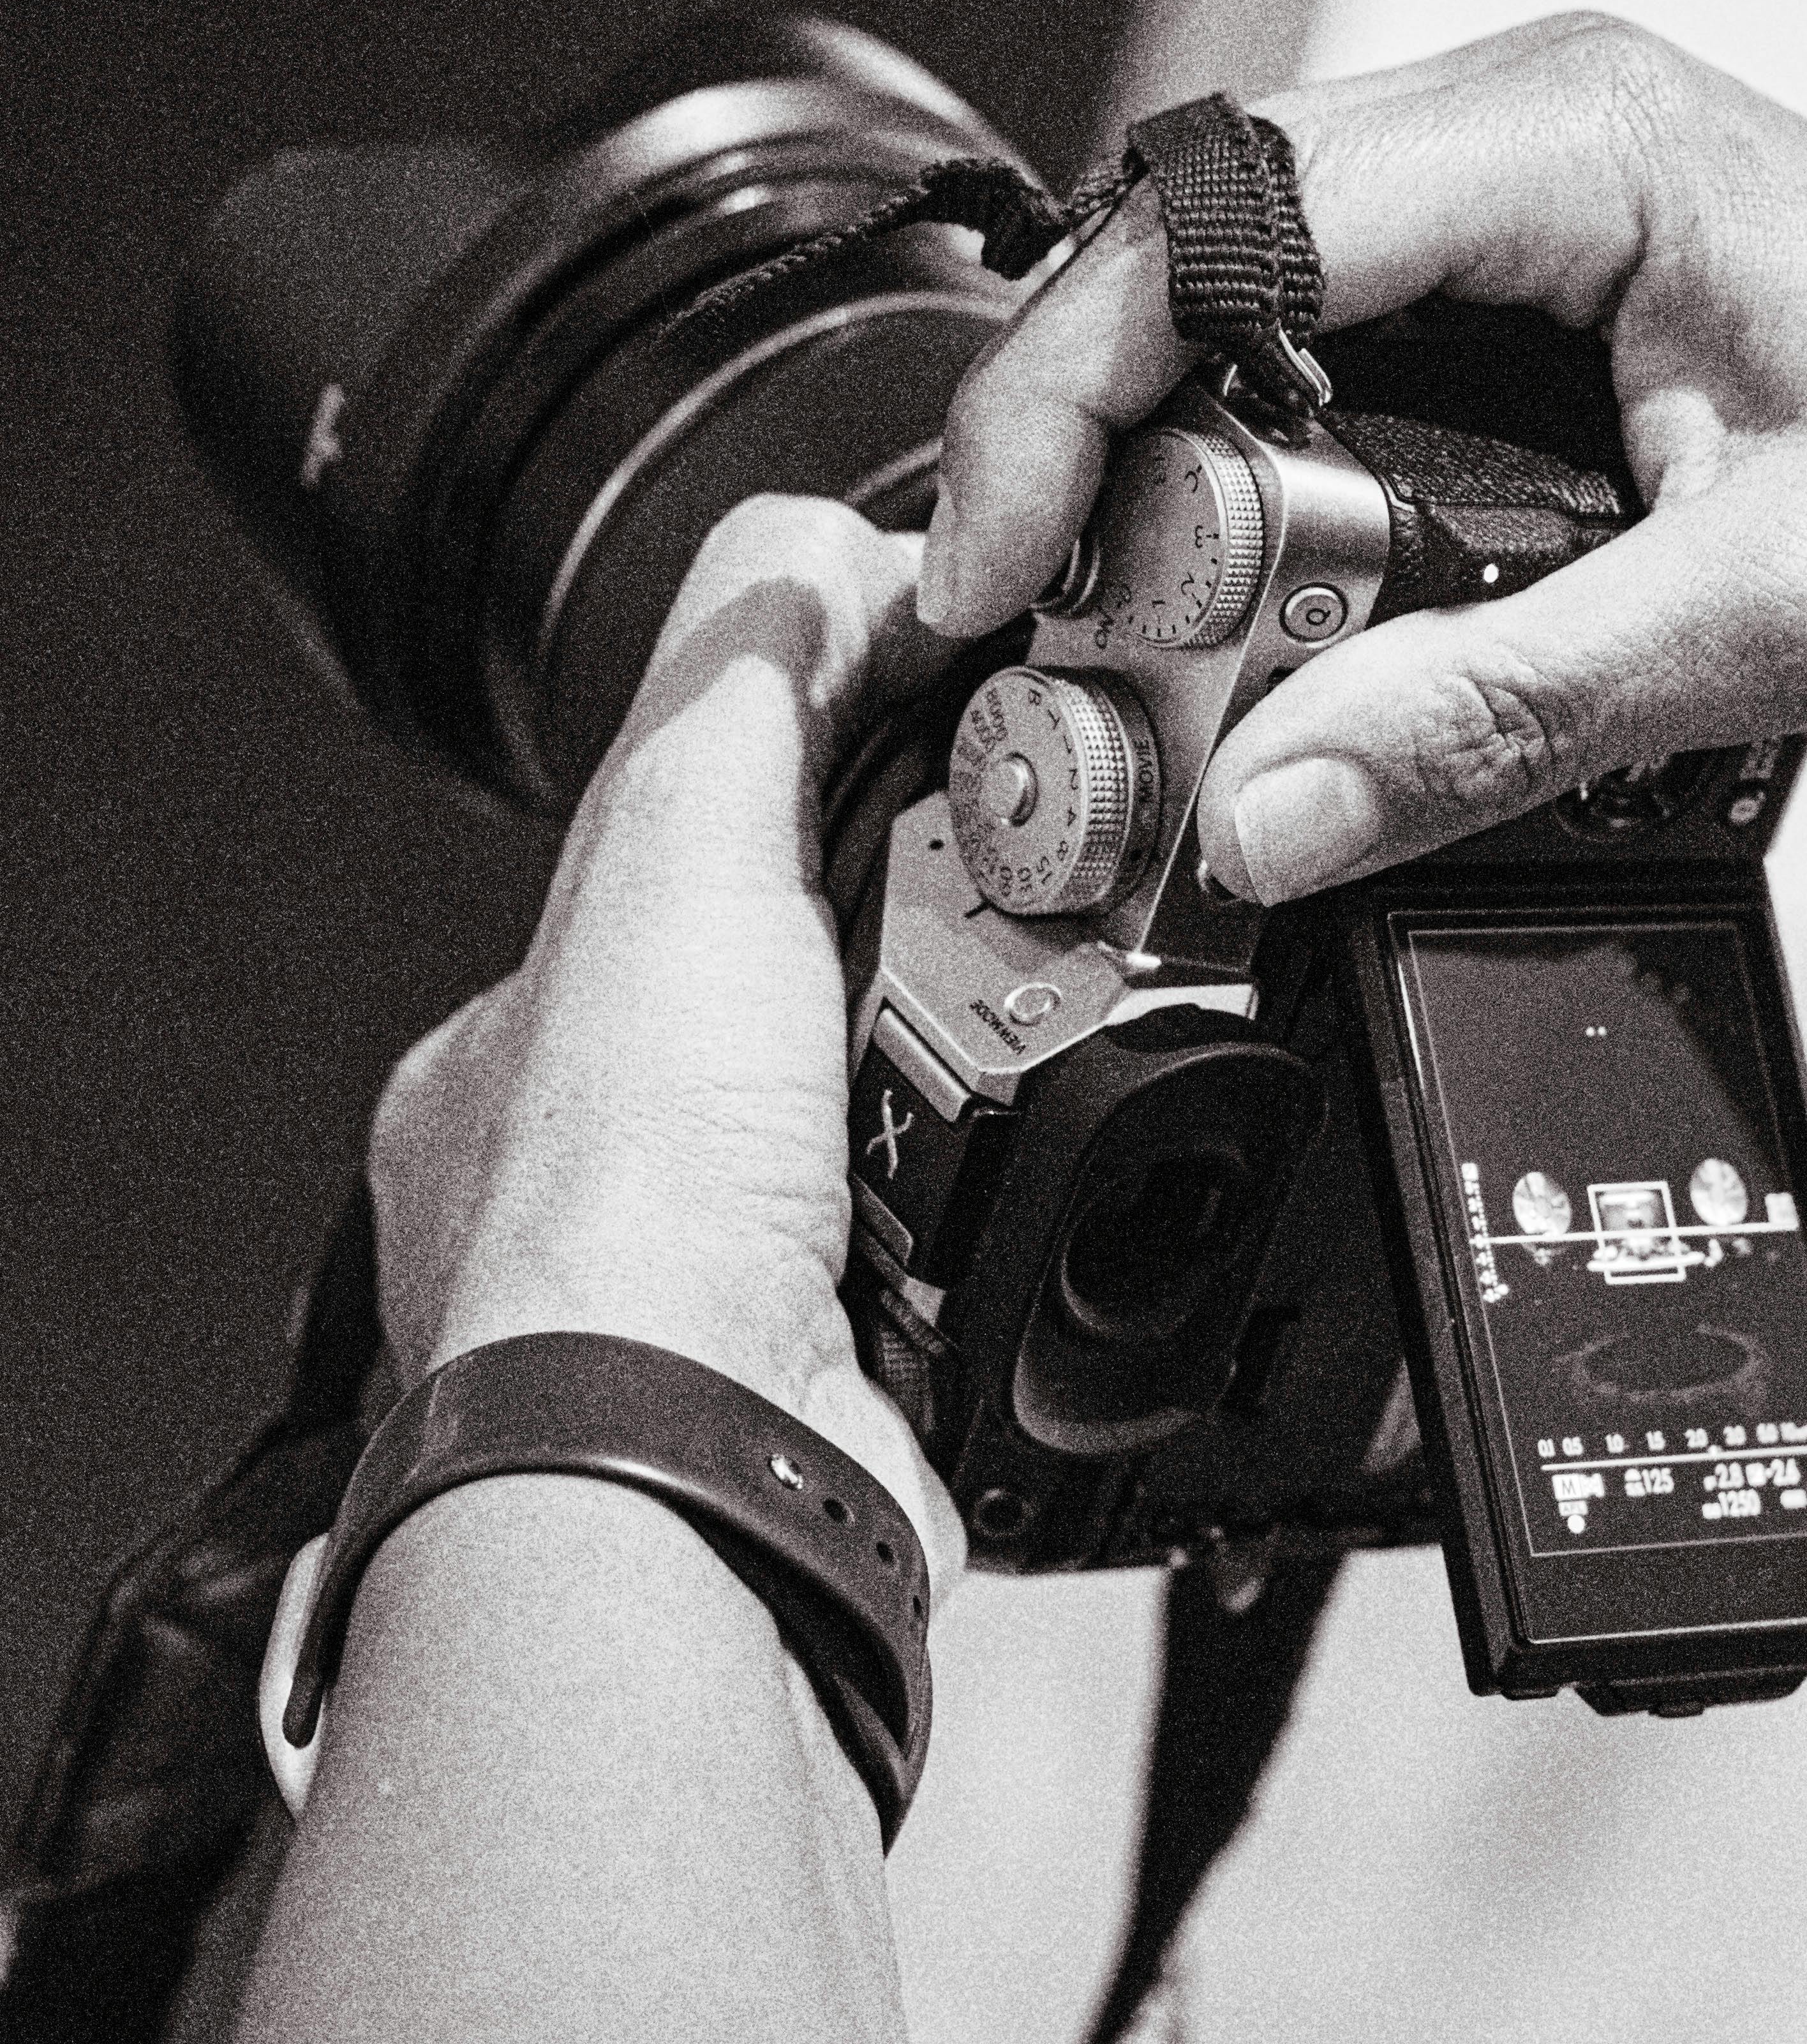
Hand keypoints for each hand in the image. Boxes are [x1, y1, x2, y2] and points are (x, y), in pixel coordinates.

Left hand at [365, 493, 964, 1589]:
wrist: (693, 1495)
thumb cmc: (624, 1214)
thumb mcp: (668, 844)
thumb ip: (740, 679)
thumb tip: (822, 548)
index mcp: (536, 1048)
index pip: (705, 853)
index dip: (839, 784)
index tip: (953, 756)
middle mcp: (618, 1179)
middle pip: (839, 983)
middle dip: (942, 947)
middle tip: (1010, 929)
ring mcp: (735, 1293)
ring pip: (927, 1117)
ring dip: (995, 1080)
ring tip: (1023, 1060)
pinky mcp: (864, 1380)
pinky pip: (988, 1249)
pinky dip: (1027, 1213)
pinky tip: (1033, 1192)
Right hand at [918, 16, 1806, 900]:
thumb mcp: (1771, 617)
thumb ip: (1500, 711)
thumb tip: (1270, 804)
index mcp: (1579, 134)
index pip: (1217, 218)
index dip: (1062, 391)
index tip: (998, 562)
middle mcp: (1536, 132)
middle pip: (1193, 245)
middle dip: (1086, 436)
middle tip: (1045, 627)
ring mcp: (1539, 210)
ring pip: (1247, 305)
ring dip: (1168, 461)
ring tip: (1130, 629)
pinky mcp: (1551, 299)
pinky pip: (1336, 358)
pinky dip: (1263, 473)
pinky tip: (1256, 587)